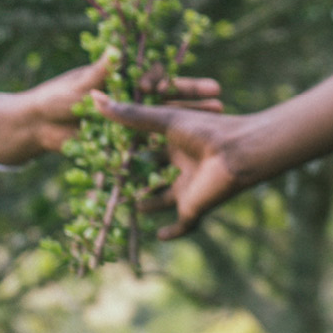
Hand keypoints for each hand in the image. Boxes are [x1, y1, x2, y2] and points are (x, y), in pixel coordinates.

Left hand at [0, 59, 221, 165]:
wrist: (36, 127)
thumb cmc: (55, 99)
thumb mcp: (79, 86)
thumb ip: (99, 73)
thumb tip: (114, 48)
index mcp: (127, 83)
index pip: (159, 80)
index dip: (179, 82)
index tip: (200, 86)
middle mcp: (135, 102)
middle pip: (172, 100)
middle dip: (196, 99)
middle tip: (220, 97)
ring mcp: (134, 125)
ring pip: (169, 123)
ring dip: (193, 123)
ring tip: (219, 121)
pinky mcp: (127, 146)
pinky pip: (151, 149)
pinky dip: (171, 151)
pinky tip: (194, 156)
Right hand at [90, 67, 332, 239]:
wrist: (239, 152)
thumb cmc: (206, 130)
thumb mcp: (164, 120)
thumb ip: (130, 114)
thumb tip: (94, 96)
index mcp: (175, 143)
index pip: (145, 149)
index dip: (126, 153)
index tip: (102, 155)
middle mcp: (182, 165)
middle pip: (152, 175)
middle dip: (133, 179)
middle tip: (107, 183)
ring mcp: (188, 187)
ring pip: (164, 199)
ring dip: (148, 204)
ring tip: (126, 206)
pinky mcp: (194, 206)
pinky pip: (184, 224)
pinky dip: (173, 231)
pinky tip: (160, 235)